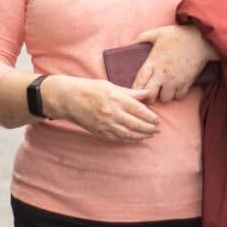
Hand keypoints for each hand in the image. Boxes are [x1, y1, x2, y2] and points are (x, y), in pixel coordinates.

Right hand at [45, 75, 160, 141]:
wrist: (68, 99)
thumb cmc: (90, 88)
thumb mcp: (111, 85)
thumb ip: (130, 92)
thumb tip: (147, 94)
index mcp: (117, 99)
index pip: (139, 111)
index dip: (151, 117)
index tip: (157, 120)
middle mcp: (112, 113)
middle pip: (136, 124)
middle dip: (149, 128)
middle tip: (157, 130)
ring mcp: (105, 124)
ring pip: (128, 134)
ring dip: (141, 136)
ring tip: (150, 135)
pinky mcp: (99, 131)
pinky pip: (117, 138)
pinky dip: (129, 140)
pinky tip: (136, 139)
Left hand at [132, 24, 215, 102]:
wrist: (201, 39)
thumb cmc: (177, 35)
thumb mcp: (157, 33)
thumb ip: (141, 38)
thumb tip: (128, 44)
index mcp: (153, 62)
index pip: (139, 82)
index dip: (135, 90)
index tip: (135, 90)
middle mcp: (162, 74)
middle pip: (150, 96)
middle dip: (148, 96)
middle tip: (151, 92)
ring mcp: (175, 80)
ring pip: (165, 99)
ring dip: (164, 96)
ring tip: (164, 89)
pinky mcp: (186, 83)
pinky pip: (178, 97)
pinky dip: (176, 94)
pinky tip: (175, 87)